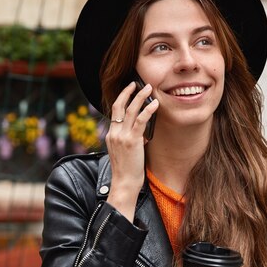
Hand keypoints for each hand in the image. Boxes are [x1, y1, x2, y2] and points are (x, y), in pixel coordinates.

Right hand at [105, 81, 158, 221]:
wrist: (124, 184)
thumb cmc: (127, 172)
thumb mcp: (125, 152)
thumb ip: (131, 140)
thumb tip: (142, 133)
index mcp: (111, 135)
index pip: (114, 112)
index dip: (122, 99)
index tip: (129, 90)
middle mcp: (114, 133)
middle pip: (118, 106)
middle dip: (128, 92)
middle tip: (137, 82)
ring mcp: (122, 136)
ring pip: (130, 110)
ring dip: (140, 96)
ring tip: (149, 87)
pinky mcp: (132, 141)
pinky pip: (140, 121)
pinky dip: (148, 110)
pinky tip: (155, 104)